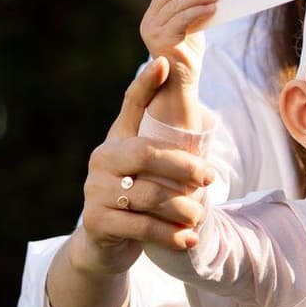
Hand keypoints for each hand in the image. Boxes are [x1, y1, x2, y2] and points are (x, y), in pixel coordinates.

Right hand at [71, 58, 214, 275]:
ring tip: (199, 216)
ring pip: (149, 194)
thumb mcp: (147, 170)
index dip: (146, 84)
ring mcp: (95, 191)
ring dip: (182, 207)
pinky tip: (188, 238)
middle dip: (184, 167)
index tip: (164, 62)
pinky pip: (142, 225)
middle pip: (147, 153)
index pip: (131, 106)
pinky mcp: (97, 222)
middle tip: (210, 179)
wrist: (103, 244)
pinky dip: (170, 234)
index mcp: (117, 140)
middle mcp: (102, 160)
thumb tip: (199, 121)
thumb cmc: (136, 200)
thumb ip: (164, 148)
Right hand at [139, 0, 217, 86]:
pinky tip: (212, 9)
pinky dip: (199, 10)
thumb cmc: (187, 54)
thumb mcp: (190, 26)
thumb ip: (191, 8)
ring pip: (177, 4)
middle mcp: (149, 21)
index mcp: (153, 15)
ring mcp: (153, 30)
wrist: (180, 84)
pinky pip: (183, 18)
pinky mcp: (162, 40)